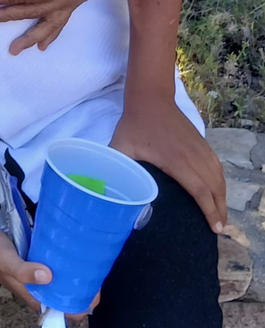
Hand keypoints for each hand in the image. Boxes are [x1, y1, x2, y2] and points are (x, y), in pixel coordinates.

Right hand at [0, 227, 98, 317]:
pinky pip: (57, 268)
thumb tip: (48, 276)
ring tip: (88, 257)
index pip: (68, 310)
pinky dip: (66, 263)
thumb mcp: (7, 262)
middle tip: (93, 266)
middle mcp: (41, 291)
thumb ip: (24, 271)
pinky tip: (72, 251)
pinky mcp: (37, 265)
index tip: (94, 286)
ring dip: (76, 274)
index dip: (84, 303)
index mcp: (37, 299)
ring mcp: (39, 278)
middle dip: (84, 286)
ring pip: (65, 282)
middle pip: (70, 296)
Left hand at [110, 97, 226, 232]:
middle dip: (220, 210)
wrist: (150, 98)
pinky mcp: (202, 142)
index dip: (209, 211)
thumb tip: (103, 185)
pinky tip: (218, 190)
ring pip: (219, 177)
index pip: (200, 191)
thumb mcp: (121, 145)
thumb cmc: (134, 124)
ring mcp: (200, 148)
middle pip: (215, 188)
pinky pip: (217, 165)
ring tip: (221, 215)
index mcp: (176, 161)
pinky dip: (221, 180)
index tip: (215, 227)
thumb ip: (114, 165)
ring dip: (223, 197)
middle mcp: (193, 156)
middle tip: (220, 229)